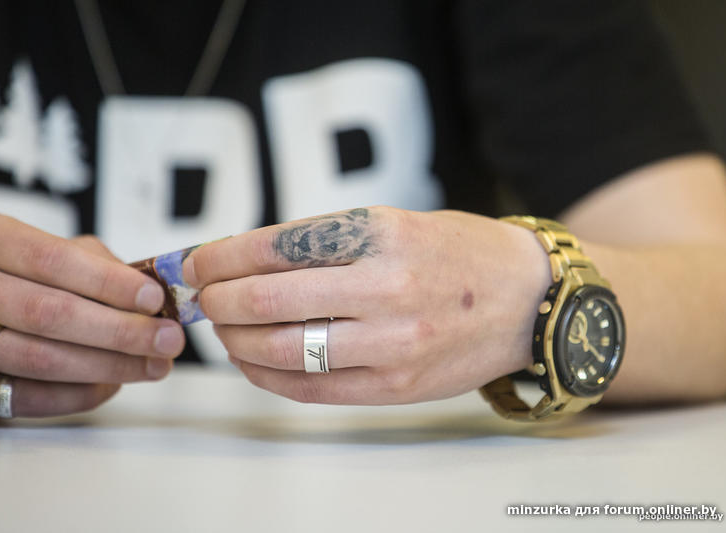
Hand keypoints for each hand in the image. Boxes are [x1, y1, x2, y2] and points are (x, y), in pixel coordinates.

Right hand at [0, 214, 185, 416]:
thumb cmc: (7, 271)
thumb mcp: (41, 246)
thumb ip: (94, 262)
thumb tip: (150, 293)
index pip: (53, 260)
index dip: (109, 283)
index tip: (154, 298)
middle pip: (48, 314)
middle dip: (120, 331)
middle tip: (166, 339)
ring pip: (39, 360)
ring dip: (107, 366)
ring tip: (151, 364)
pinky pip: (25, 397)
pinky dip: (77, 395)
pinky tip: (112, 384)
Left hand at [183, 206, 550, 403]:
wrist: (528, 300)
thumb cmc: (458, 254)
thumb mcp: (394, 223)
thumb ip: (325, 242)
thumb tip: (245, 262)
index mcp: (381, 233)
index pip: (276, 245)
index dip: (222, 256)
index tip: (196, 263)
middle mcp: (386, 286)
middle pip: (268, 299)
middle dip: (218, 299)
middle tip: (202, 297)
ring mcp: (393, 343)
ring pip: (283, 349)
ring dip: (236, 341)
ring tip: (224, 330)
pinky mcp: (397, 386)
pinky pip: (312, 389)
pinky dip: (269, 377)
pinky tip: (253, 363)